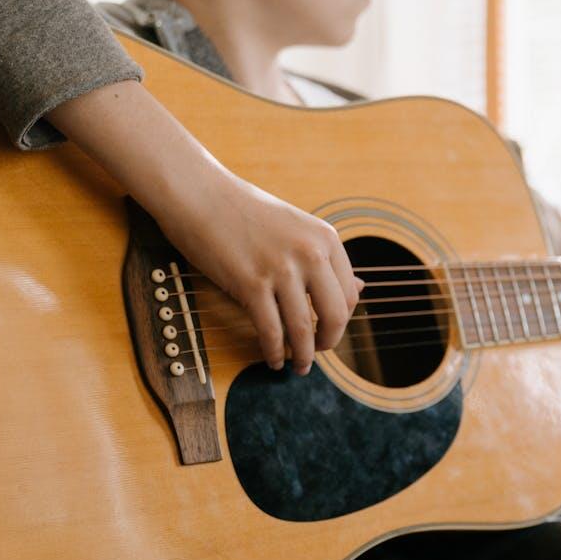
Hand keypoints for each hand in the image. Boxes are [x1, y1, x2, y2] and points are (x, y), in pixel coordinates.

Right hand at [48, 80, 360, 375]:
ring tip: (299, 366)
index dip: (342, 320)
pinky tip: (272, 360)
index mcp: (325, 237)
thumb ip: (326, 259)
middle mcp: (310, 253)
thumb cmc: (244, 212)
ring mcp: (281, 269)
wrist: (199, 194)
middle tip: (320, 353)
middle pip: (335, 315)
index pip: (349, 293)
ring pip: (303, 330)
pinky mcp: (251, 284)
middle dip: (329, 343)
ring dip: (302, 356)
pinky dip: (274, 352)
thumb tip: (360, 289)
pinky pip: (271, 331)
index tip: (330, 331)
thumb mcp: (297, 228)